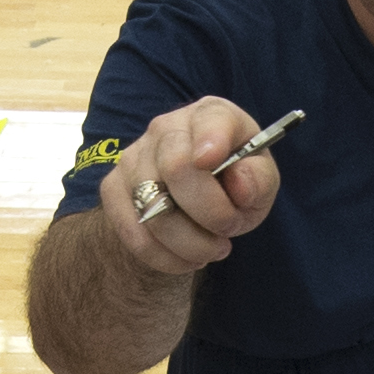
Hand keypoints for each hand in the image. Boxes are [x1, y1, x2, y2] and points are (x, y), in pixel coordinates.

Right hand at [105, 96, 280, 276]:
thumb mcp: (261, 180)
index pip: (208, 122)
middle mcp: (166, 128)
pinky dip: (166, 257)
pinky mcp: (113, 188)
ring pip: (155, 210)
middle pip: (176, 168)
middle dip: (212, 213)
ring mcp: (133, 157)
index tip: (211, 161)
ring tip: (212, 249)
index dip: (209, 140)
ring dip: (191, 243)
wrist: (193, 202)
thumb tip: (239, 185)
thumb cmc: (233, 183)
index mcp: (210, 115)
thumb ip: (259, 179)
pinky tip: (187, 258)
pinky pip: (135, 233)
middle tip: (229, 230)